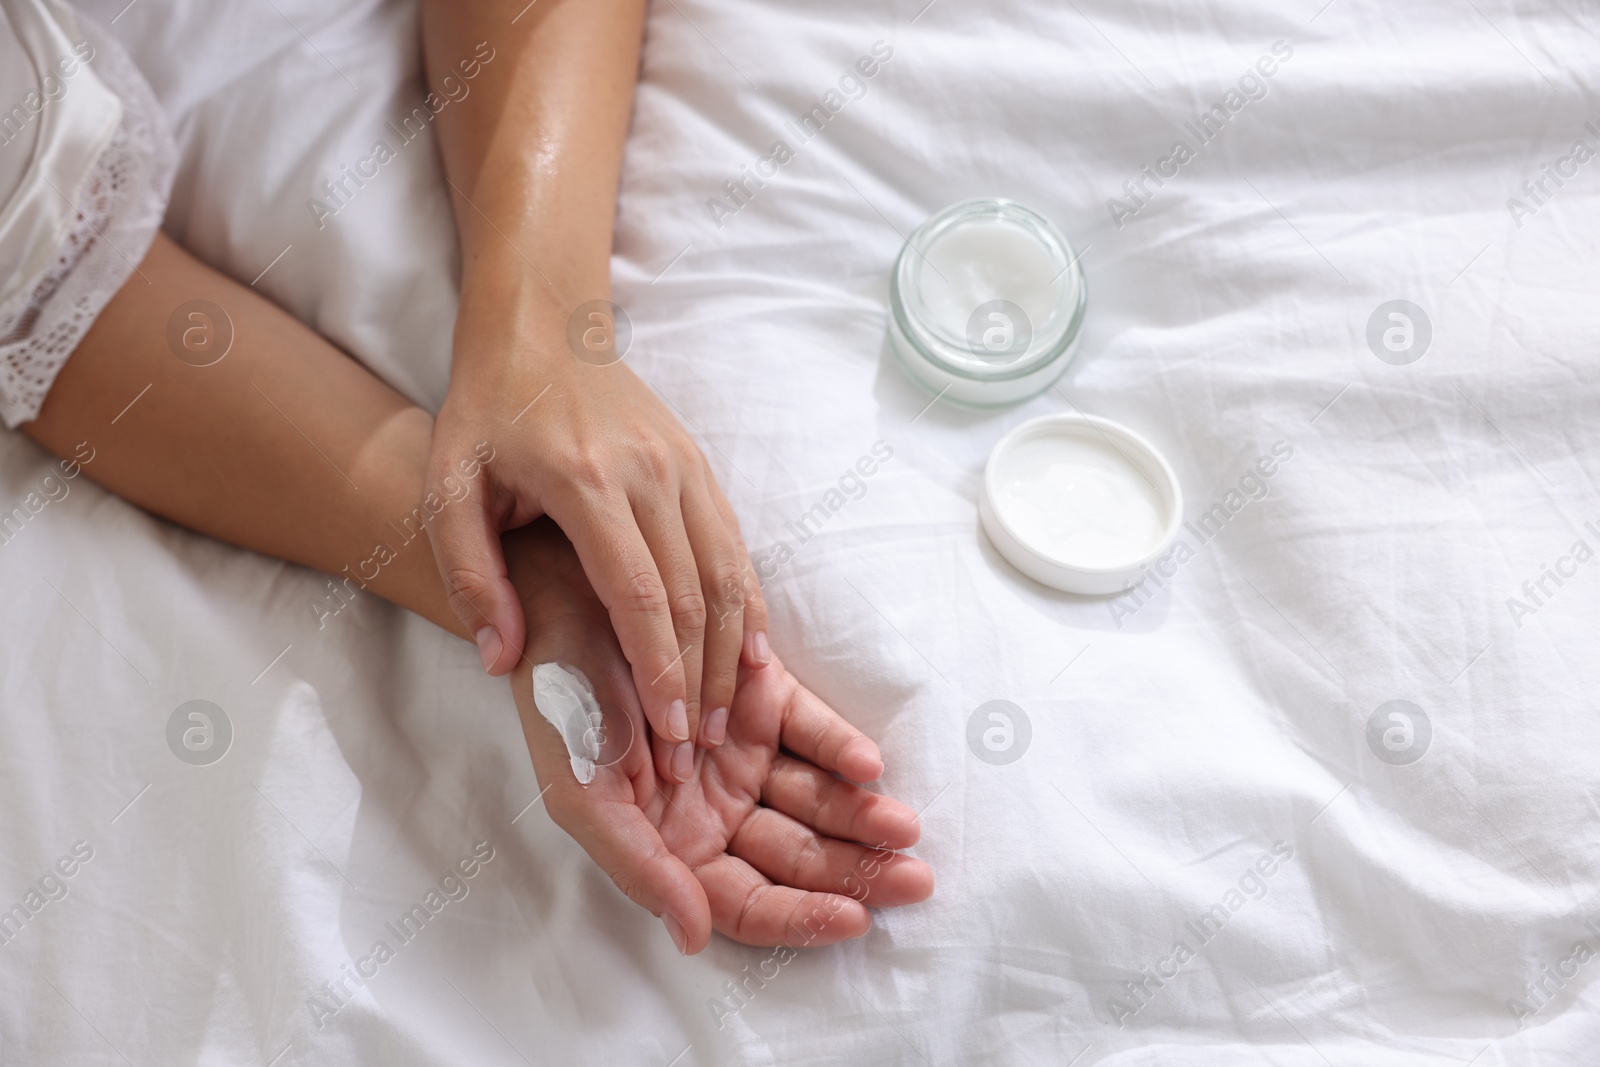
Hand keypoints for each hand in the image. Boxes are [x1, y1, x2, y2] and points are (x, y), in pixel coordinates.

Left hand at [427, 282, 767, 785]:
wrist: (543, 325)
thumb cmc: (487, 411)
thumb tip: (503, 662)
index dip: (659, 668)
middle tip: (697, 747)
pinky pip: (735, 547)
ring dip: (732, 652)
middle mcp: (649, 473)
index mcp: (586, 481)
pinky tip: (748, 658)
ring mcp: (684, 466)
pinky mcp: (700, 465)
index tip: (668, 730)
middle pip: (695, 595)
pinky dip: (748, 607)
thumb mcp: (448, 488)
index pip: (640, 593)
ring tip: (724, 717)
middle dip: (701, 678)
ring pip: (728, 574)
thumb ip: (471, 577)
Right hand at [503, 520, 932, 952]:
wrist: (561, 601)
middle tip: (915, 882)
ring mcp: (742, 754)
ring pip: (816, 800)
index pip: (748, 904)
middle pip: (798, 858)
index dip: (800, 917)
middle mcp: (714, 809)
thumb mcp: (582, 794)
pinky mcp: (763, 697)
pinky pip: (812, 731)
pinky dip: (841, 747)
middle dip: (856, 873)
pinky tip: (867, 763)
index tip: (853, 918)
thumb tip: (693, 937)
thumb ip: (640, 867)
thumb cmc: (560, 703)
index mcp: (672, 847)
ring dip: (861, 815)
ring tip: (903, 825)